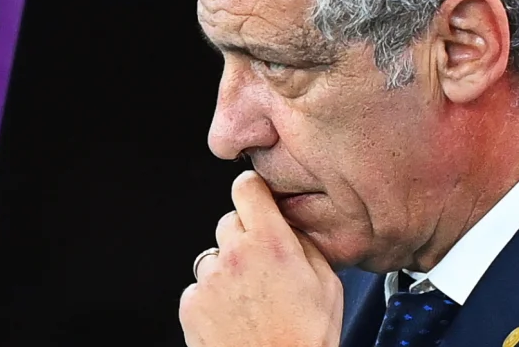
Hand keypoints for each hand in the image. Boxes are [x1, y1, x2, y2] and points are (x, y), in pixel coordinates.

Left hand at [179, 170, 343, 346]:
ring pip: (214, 257)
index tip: (257, 200)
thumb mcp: (327, 283)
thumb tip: (289, 228)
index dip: (253, 192)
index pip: (247, 187)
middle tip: (263, 269)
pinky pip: (199, 288)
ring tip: (251, 302)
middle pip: (229, 222)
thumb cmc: (306, 339)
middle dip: (244, 238)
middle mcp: (234, 255)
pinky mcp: (191, 305)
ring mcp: (209, 280)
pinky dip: (213, 298)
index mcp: (270, 242)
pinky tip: (235, 318)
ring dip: (228, 270)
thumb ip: (304, 244)